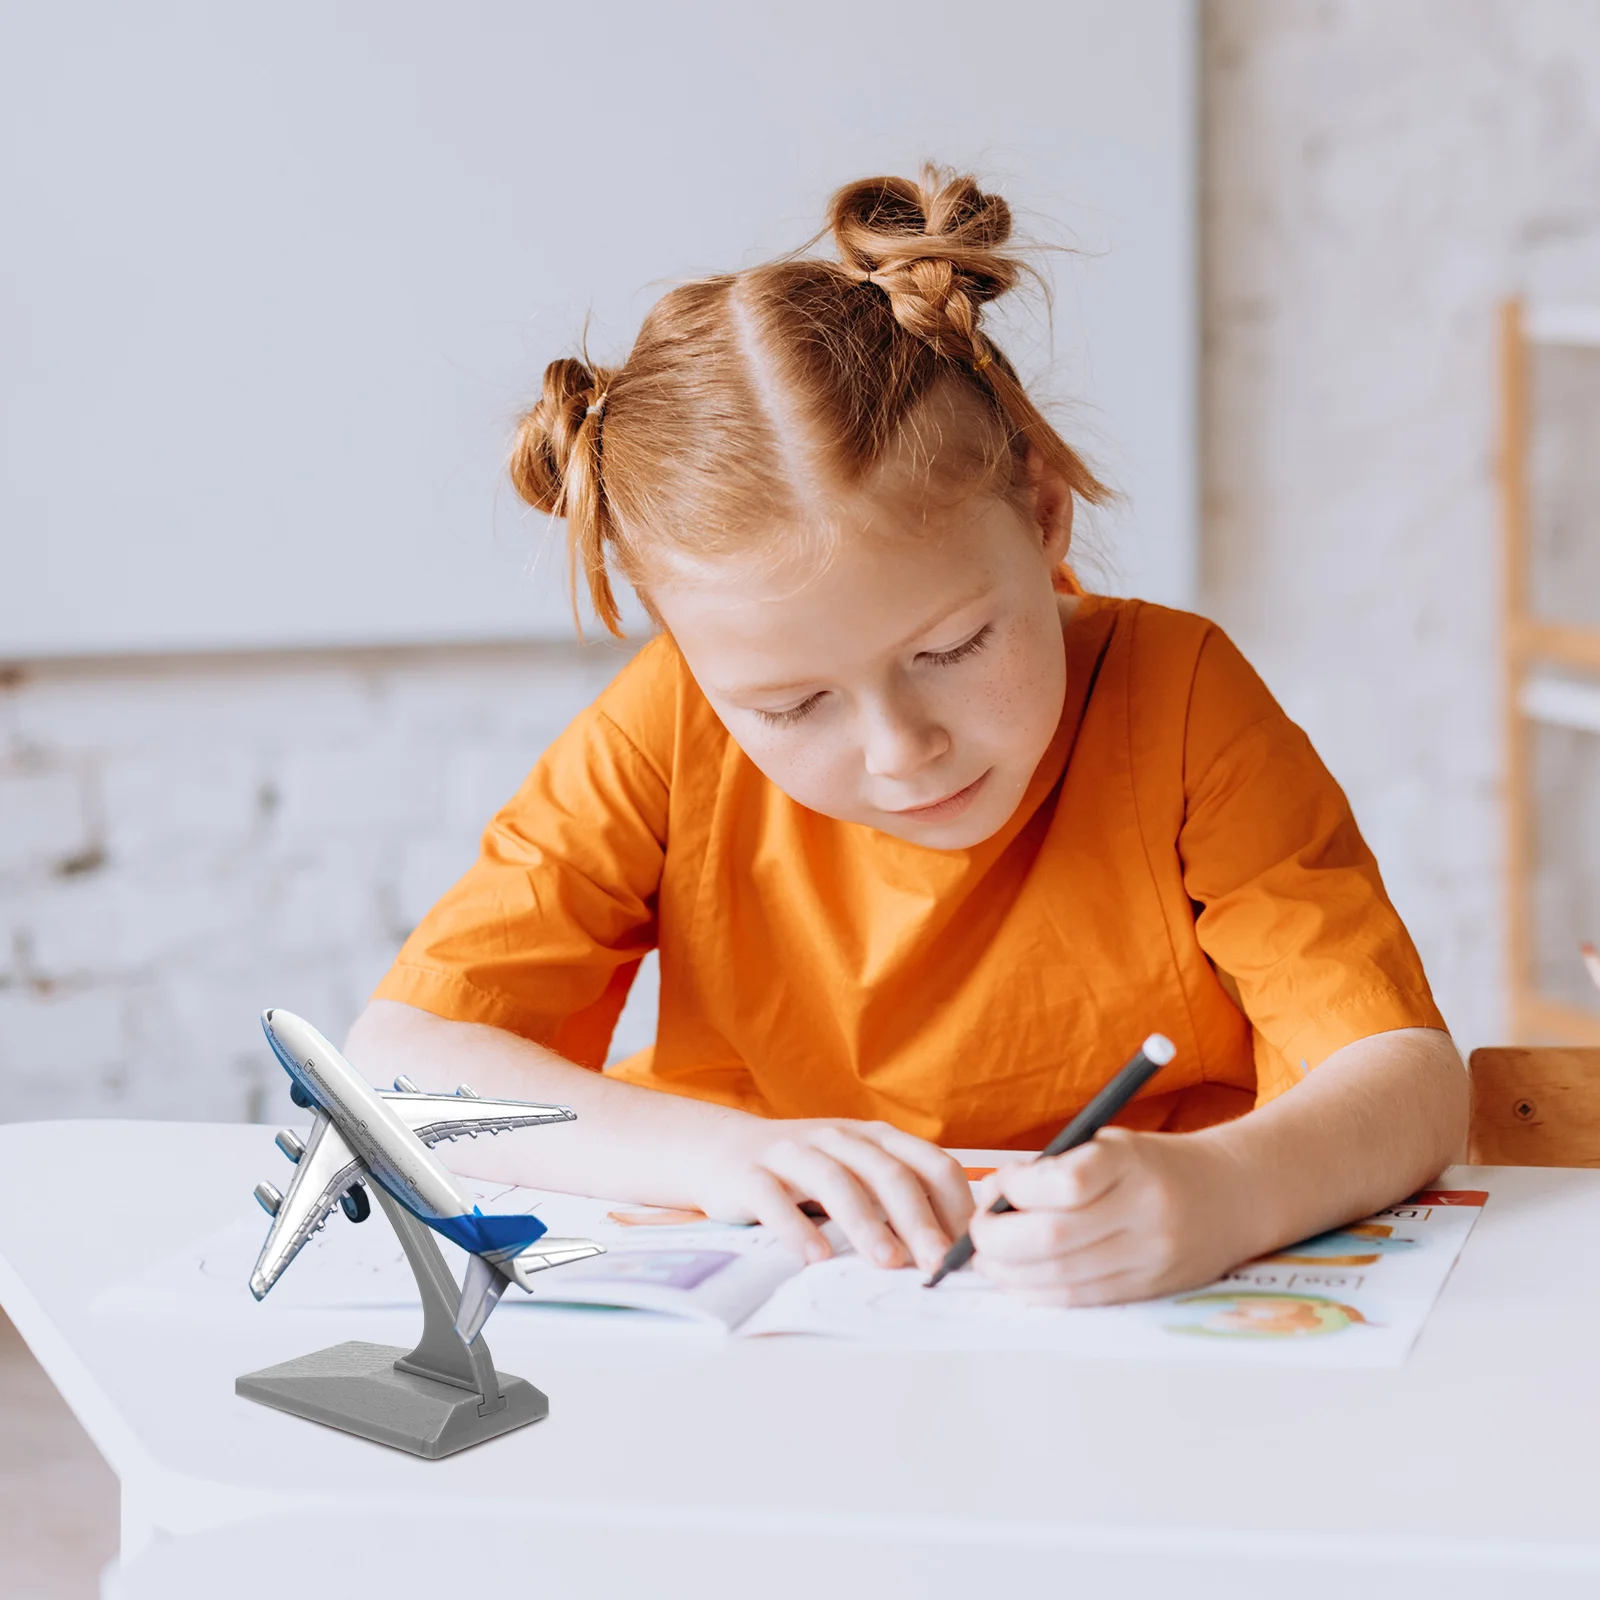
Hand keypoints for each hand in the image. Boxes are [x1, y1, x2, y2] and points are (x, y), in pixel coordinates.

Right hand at [692, 1117, 973, 1274]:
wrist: (720, 1150)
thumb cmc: (802, 1173)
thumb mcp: (855, 1172)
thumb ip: (897, 1199)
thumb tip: (951, 1251)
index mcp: (873, 1138)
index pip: (930, 1163)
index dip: (955, 1205)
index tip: (969, 1250)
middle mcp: (837, 1137)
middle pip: (887, 1172)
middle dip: (918, 1219)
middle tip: (937, 1262)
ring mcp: (792, 1152)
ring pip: (835, 1181)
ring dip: (865, 1223)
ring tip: (887, 1262)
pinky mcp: (750, 1174)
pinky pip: (775, 1199)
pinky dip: (797, 1228)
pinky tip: (816, 1257)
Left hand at [969, 1129, 1253, 1305]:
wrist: (1233, 1196)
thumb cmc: (1153, 1165)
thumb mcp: (1110, 1145)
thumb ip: (1056, 1169)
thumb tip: (993, 1198)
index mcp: (1132, 1163)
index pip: (1065, 1182)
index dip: (1017, 1188)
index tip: (999, 1184)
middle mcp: (1145, 1212)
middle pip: (1054, 1238)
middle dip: (998, 1239)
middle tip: (978, 1232)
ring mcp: (1150, 1256)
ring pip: (1062, 1277)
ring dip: (1011, 1273)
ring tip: (989, 1259)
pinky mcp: (1149, 1290)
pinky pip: (1081, 1299)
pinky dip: (1039, 1292)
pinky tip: (1019, 1280)